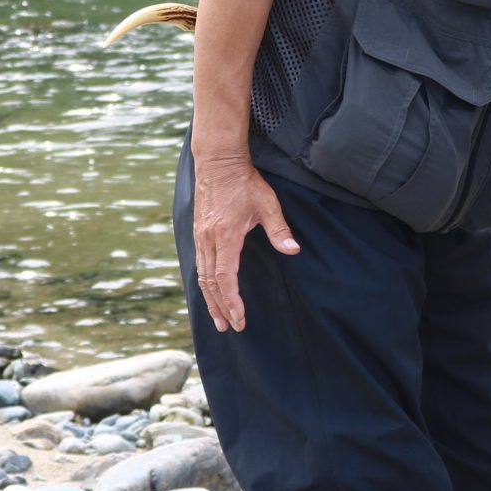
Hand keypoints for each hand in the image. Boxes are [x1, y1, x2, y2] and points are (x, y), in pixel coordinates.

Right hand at [192, 155, 295, 332]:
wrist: (217, 162)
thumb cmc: (245, 182)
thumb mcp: (267, 202)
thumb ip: (278, 228)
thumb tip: (292, 249)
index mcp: (225, 235)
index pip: (226, 277)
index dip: (232, 300)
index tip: (239, 318)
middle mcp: (208, 240)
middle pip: (211, 283)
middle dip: (220, 308)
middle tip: (230, 328)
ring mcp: (200, 237)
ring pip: (202, 276)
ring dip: (210, 300)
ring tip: (218, 320)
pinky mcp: (198, 234)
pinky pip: (200, 266)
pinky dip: (205, 284)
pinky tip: (211, 294)